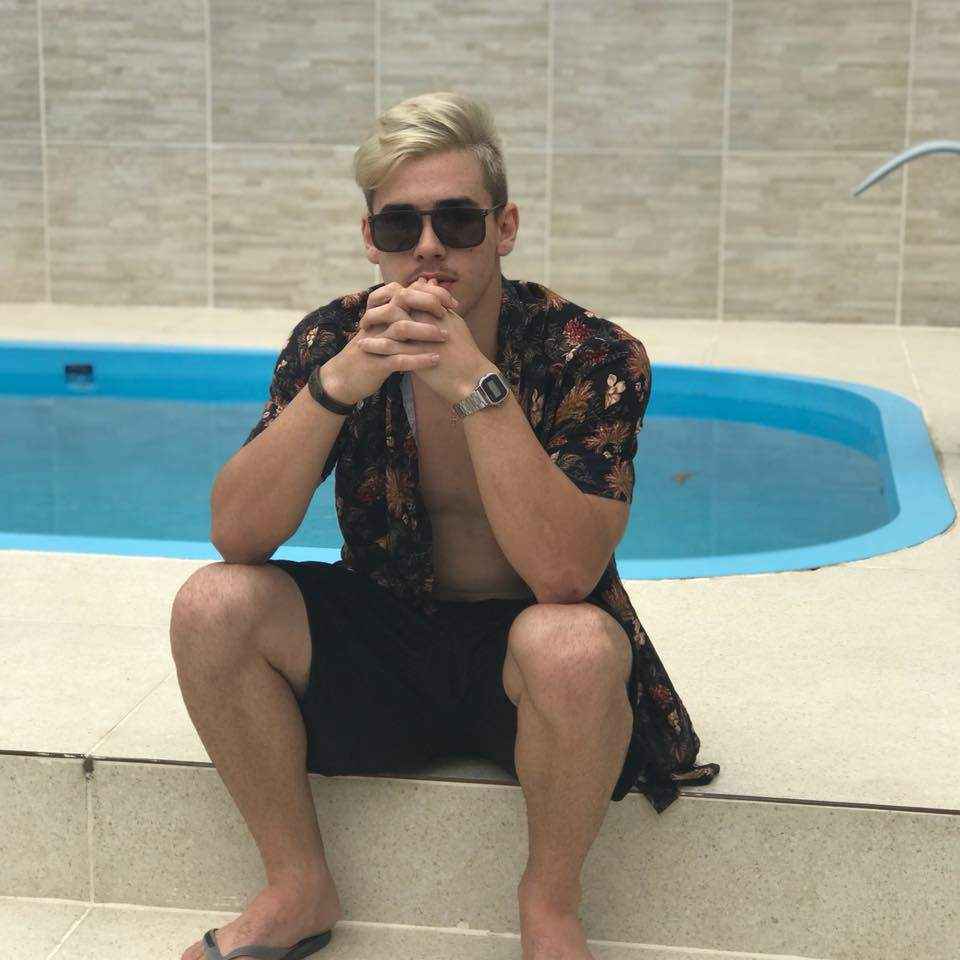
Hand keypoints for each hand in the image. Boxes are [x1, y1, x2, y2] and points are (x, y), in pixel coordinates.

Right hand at [320, 277, 458, 405]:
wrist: (343, 379)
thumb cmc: (370, 352)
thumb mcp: (384, 328)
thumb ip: (404, 309)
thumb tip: (426, 285)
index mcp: (378, 312)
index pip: (403, 290)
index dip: (428, 292)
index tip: (450, 301)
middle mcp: (376, 323)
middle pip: (402, 302)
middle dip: (428, 305)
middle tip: (448, 314)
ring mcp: (376, 342)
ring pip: (402, 329)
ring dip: (426, 331)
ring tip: (445, 336)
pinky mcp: (376, 363)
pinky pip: (399, 359)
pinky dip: (419, 359)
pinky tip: (435, 359)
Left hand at [360, 277, 492, 406]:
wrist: (471, 379)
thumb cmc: (465, 353)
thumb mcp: (454, 323)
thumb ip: (440, 305)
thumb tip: (431, 287)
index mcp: (438, 311)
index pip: (413, 291)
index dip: (397, 293)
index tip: (386, 300)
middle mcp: (429, 319)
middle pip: (400, 301)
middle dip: (382, 303)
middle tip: (370, 310)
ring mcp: (422, 337)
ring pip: (392, 323)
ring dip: (374, 322)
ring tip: (362, 326)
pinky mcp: (416, 356)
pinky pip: (391, 347)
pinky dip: (376, 344)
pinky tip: (364, 345)